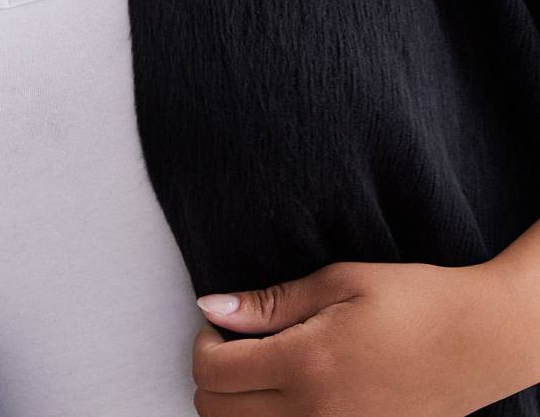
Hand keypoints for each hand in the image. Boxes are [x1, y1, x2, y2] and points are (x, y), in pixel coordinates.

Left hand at [191, 258, 536, 415]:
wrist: (480, 342)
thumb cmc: (414, 301)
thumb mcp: (339, 282)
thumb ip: (270, 302)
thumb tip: (211, 307)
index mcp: (307, 364)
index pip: (214, 371)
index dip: (203, 342)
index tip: (221, 323)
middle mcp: (315, 415)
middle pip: (217, 412)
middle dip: (212, 374)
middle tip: (235, 344)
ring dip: (234, 405)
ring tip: (259, 369)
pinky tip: (286, 395)